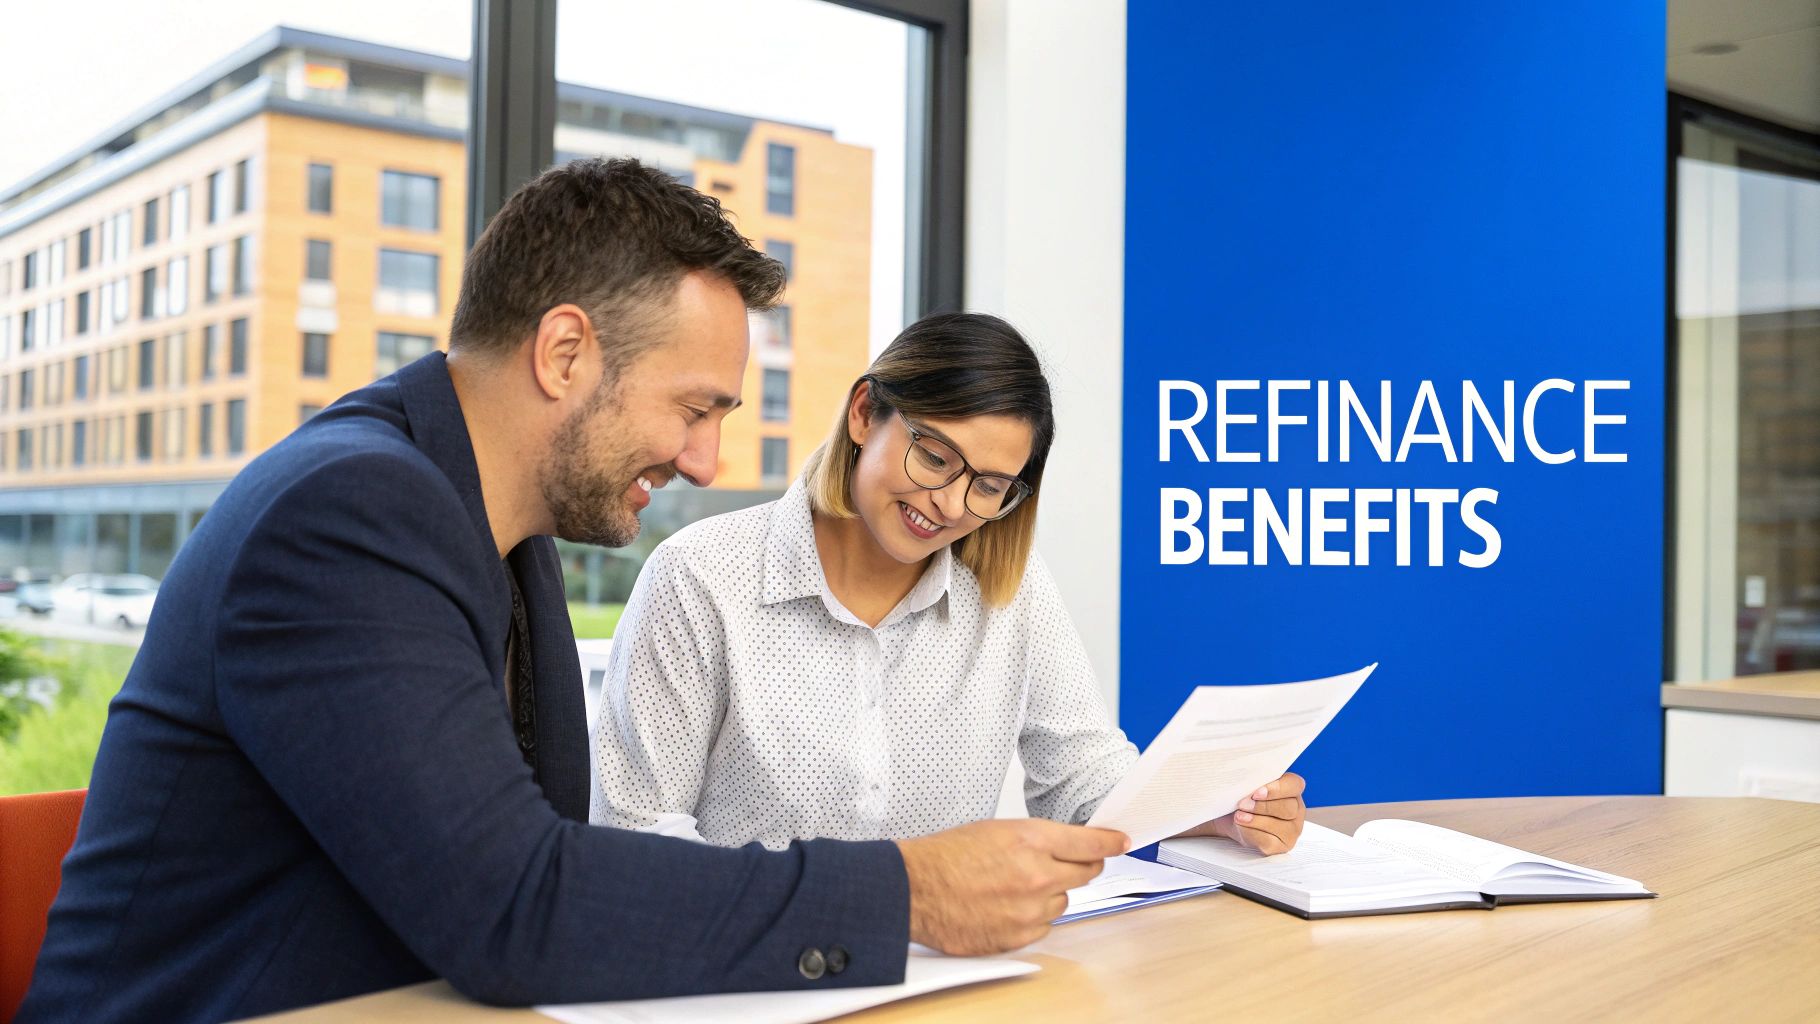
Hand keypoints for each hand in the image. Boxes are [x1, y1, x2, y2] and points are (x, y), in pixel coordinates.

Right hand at [896, 818, 1127, 955]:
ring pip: (1063, 901)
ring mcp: (1029, 909)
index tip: (1120, 842)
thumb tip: (1070, 844)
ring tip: (1012, 886)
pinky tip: (1004, 906)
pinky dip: (1031, 917)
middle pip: (1086, 874)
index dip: (1110, 842)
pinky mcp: (1018, 937)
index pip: (1090, 843)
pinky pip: (1043, 926)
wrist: (914, 889)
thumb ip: (1039, 838)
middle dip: (1080, 866)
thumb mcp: (997, 829)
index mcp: (1032, 839)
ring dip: (1049, 894)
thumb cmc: (946, 856)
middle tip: (1064, 863)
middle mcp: (1037, 875)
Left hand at [1177, 772, 1305, 854]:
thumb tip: (1241, 770)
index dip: (1277, 789)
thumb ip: (1252, 777)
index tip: (1256, 792)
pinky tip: (1241, 826)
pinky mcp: (1281, 846)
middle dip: (1262, 806)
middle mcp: (1297, 810)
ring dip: (1255, 820)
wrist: (1229, 818)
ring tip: (1238, 815)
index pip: (1294, 785)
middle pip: (1287, 808)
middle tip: (1242, 804)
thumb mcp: (1247, 783)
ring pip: (1279, 826)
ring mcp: (1292, 830)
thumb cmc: (1242, 796)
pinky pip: (1269, 842)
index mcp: (1292, 789)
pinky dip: (1252, 833)